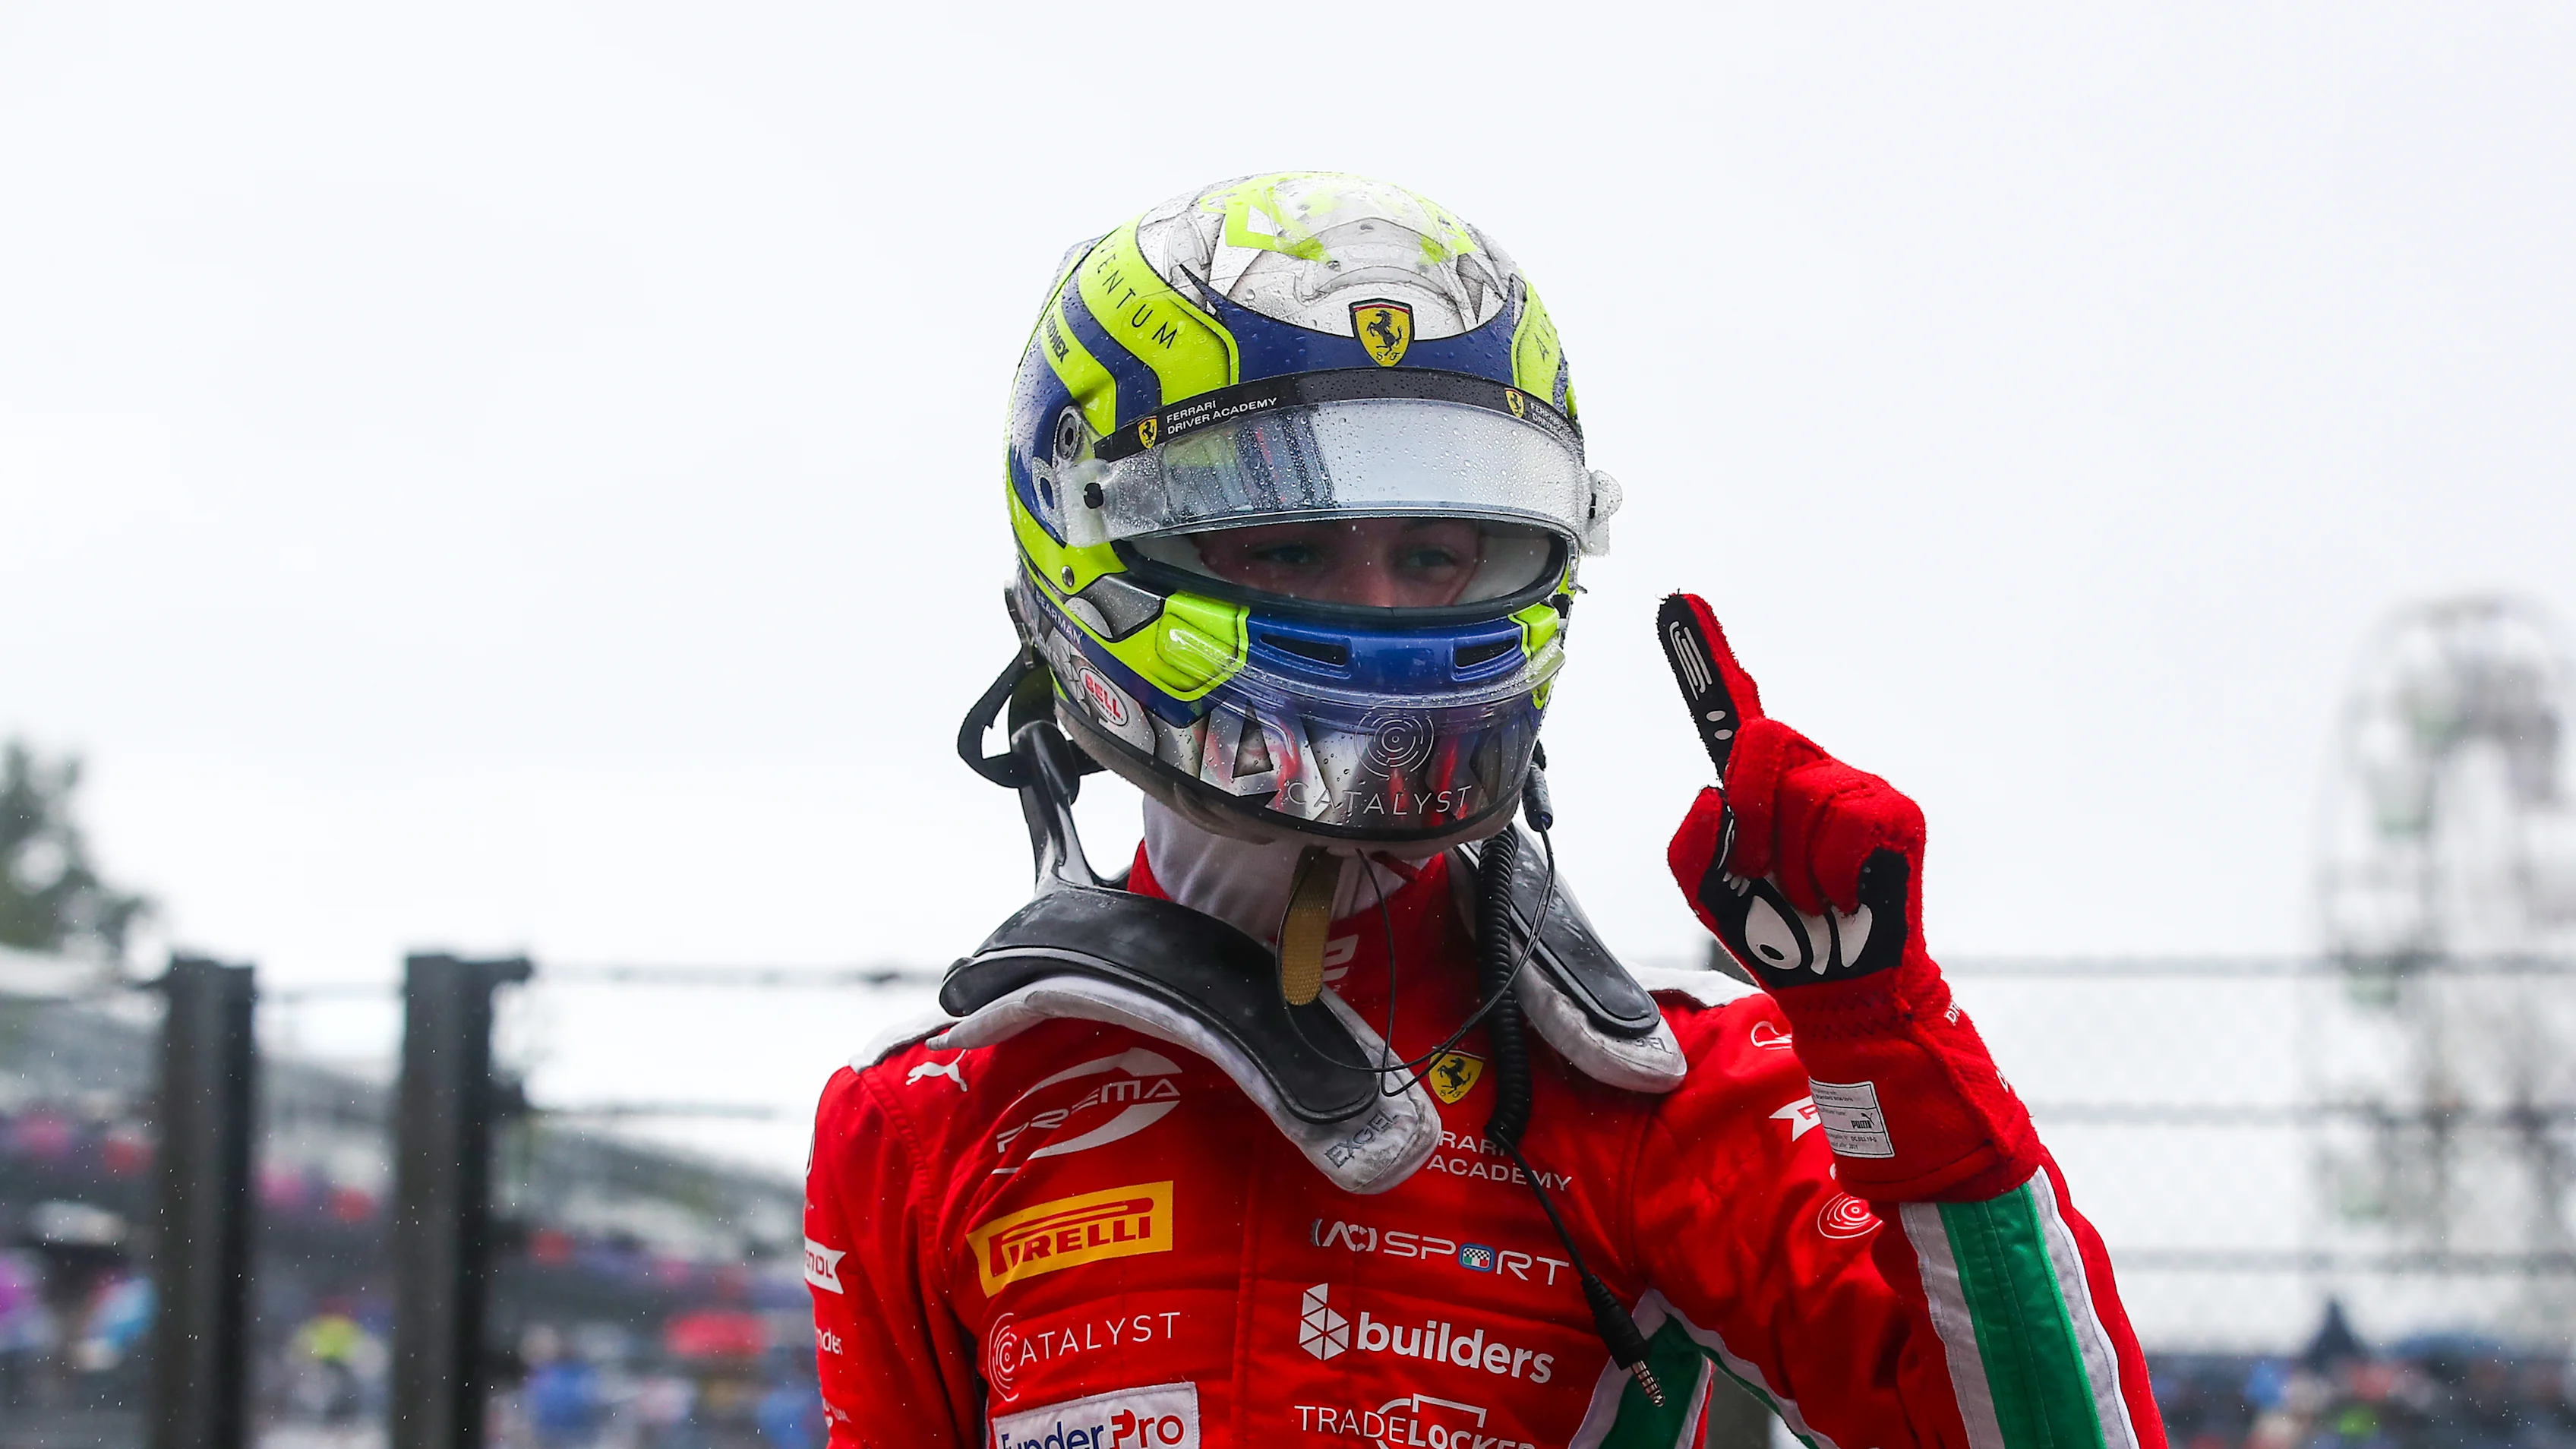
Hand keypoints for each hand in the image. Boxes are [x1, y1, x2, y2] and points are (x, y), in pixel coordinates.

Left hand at [1654, 593, 2037, 1201]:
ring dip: (1796, 862)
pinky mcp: (1897, 812)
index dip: (1703, 655)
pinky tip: (1847, 893)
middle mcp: (1808, 769)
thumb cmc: (1774, 933)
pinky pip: (1848, 822)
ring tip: (1814, 894)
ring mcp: (1857, 785)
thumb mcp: (1709, 888)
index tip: (1678, 601)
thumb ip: (1695, 838)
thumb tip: (1713, 790)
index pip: (1730, 709)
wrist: (1836, 987)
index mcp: (1758, 783)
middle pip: (1763, 746)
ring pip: (1805, 796)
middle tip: (1767, 869)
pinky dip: (1835, 871)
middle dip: (1755, 816)